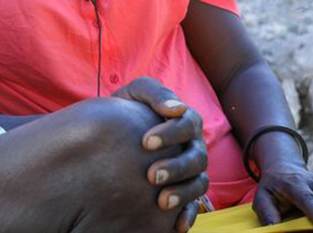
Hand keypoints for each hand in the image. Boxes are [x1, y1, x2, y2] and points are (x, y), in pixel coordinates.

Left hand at [112, 77, 208, 232]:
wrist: (114, 129)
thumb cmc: (128, 108)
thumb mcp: (136, 93)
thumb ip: (155, 93)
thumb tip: (176, 108)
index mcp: (186, 121)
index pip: (187, 125)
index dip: (170, 133)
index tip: (145, 142)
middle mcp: (193, 147)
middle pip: (196, 158)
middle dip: (175, 167)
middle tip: (151, 175)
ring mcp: (192, 171)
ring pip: (198, 183)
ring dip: (183, 193)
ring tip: (161, 201)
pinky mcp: (186, 192)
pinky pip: (195, 206)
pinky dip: (189, 215)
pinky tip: (177, 225)